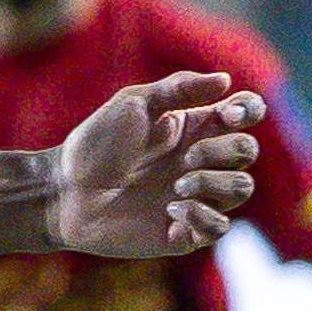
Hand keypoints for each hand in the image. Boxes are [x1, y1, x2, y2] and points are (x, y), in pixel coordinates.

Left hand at [45, 70, 264, 256]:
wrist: (64, 191)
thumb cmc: (94, 145)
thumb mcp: (133, 104)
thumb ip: (179, 88)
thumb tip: (225, 80)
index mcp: (193, 127)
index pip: (245, 113)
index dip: (247, 110)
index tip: (224, 113)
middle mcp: (199, 162)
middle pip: (246, 151)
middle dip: (223, 151)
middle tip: (185, 159)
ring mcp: (193, 196)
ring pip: (241, 188)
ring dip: (215, 183)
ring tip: (177, 185)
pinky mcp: (181, 231)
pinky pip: (219, 227)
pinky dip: (205, 216)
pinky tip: (173, 209)